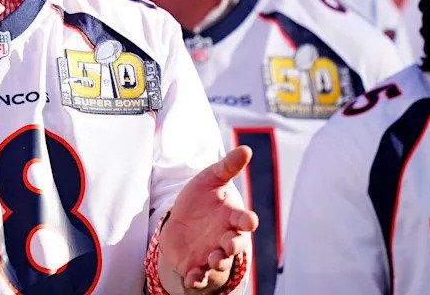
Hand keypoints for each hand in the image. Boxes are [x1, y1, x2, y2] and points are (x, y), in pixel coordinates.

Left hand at [158, 146, 257, 292]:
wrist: (180, 222)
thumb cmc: (202, 199)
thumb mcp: (211, 179)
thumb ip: (228, 167)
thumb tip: (246, 148)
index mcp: (231, 217)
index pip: (243, 220)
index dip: (247, 220)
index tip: (249, 220)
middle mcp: (225, 237)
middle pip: (235, 245)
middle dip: (234, 246)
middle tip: (228, 244)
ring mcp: (211, 254)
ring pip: (220, 262)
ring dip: (218, 262)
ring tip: (213, 259)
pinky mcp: (195, 266)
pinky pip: (199, 276)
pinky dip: (197, 279)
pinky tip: (192, 277)